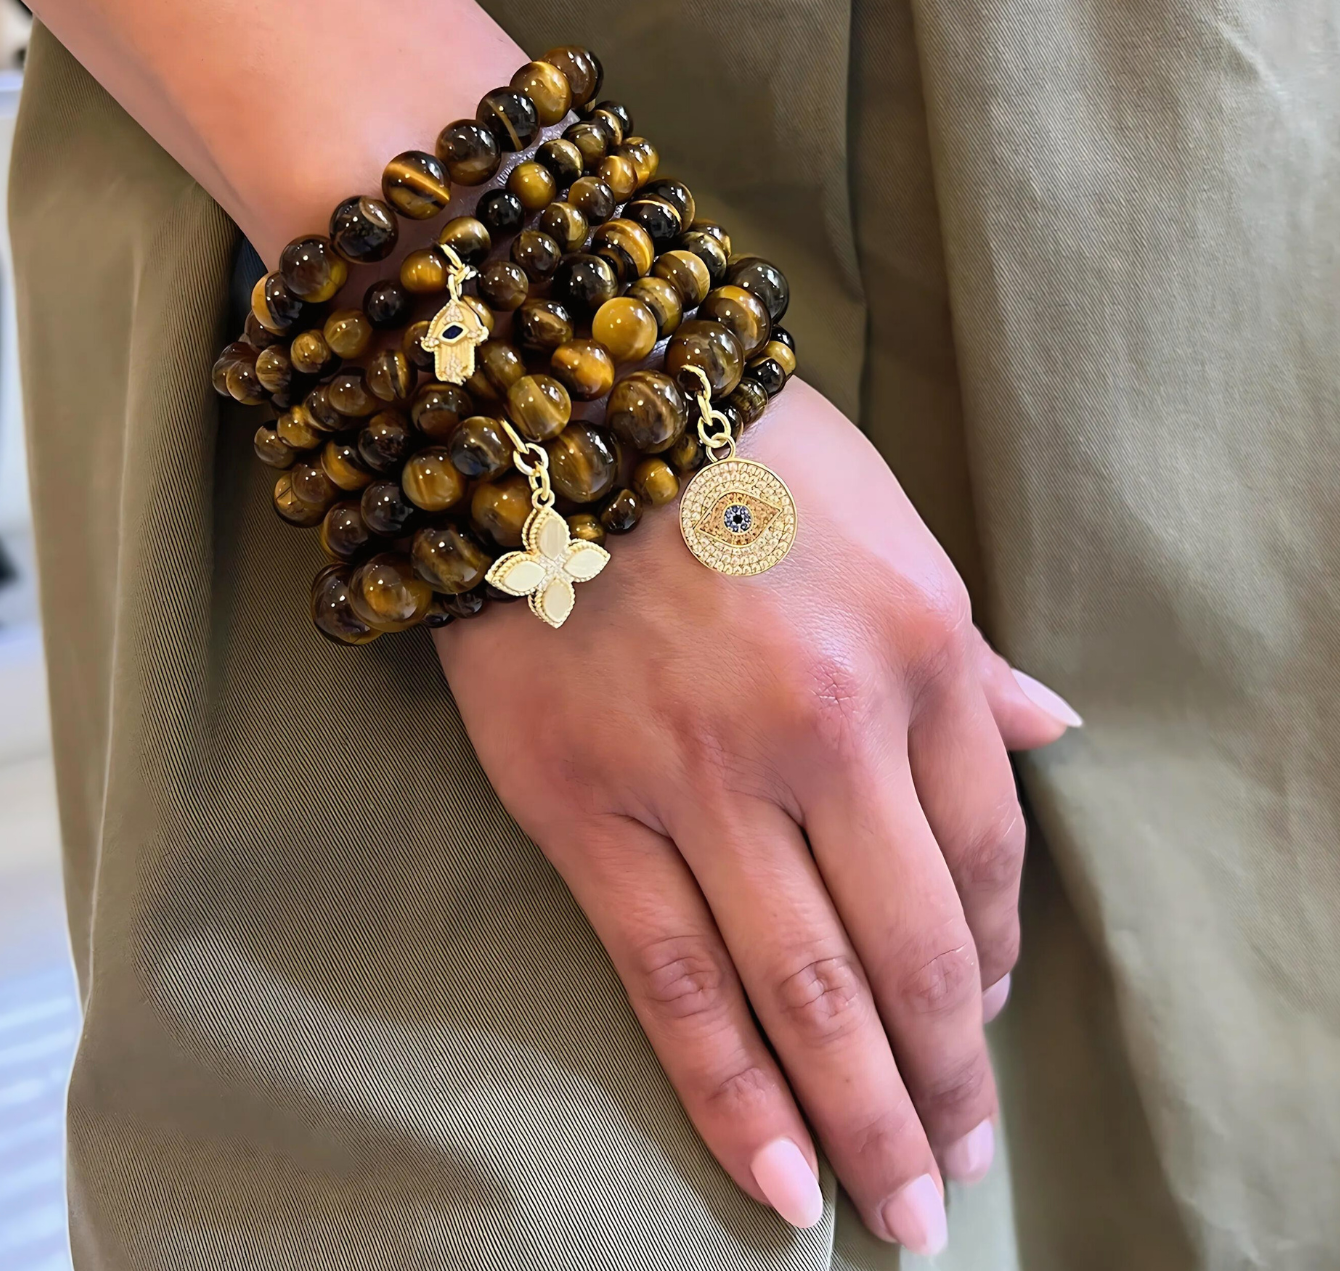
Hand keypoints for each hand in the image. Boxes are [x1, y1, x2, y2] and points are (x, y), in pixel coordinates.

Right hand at [436, 380, 1076, 1252]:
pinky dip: (731, 1089)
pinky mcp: (587, 809)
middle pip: (913, 947)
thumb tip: (1054, 731)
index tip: (983, 1017)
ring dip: (862, 1115)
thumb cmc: (733, 458)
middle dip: (946, 1080)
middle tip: (957, 1174)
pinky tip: (779, 1174)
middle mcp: (826, 724)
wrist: (549, 411)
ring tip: (895, 1208)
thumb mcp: (887, 523)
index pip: (986, 846)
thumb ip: (969, 648)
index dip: (995, 953)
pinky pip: (672, 977)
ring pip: (805, 987)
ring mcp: (704, 776)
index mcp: (917, 645)